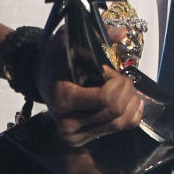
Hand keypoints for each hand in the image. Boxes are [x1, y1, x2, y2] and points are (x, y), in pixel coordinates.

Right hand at [37, 27, 143, 145]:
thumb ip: (96, 36)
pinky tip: (132, 102)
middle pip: (116, 111)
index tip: (110, 71)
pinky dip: (131, 116)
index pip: (106, 99)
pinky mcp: (82, 141)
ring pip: (120, 123)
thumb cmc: (57, 59)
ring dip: (130, 102)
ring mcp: (74, 135)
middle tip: (121, 78)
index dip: (117, 82)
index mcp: (64, 98)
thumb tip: (122, 33)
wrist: (41, 79)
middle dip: (126, 90)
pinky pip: (119, 130)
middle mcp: (67, 122)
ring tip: (125, 88)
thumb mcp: (70, 42)